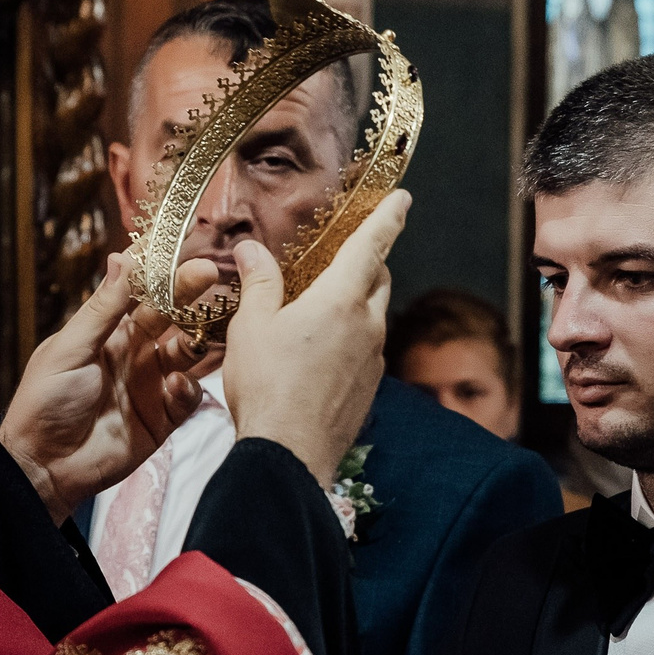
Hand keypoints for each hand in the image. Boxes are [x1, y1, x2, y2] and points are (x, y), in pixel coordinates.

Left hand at [0, 251, 210, 523]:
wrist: (44, 467)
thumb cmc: (44, 402)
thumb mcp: (70, 349)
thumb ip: (102, 308)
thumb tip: (121, 256)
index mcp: (108, 331)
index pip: (141, 292)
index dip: (162, 270)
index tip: (182, 244)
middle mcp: (135, 352)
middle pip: (171, 316)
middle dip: (189, 294)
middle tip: (208, 275)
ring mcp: (151, 384)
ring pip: (187, 353)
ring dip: (195, 341)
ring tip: (195, 337)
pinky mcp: (163, 418)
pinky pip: (188, 397)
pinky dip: (187, 390)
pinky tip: (174, 389)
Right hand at [220, 189, 407, 487]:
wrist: (290, 455)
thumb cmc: (267, 386)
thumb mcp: (251, 328)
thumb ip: (259, 284)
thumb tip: (251, 251)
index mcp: (340, 300)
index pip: (371, 246)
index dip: (387, 218)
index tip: (403, 198)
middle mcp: (367, 325)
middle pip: (378, 279)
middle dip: (368, 262)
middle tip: (342, 256)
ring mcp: (373, 359)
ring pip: (373, 316)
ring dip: (356, 303)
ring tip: (320, 307)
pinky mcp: (369, 388)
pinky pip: (367, 349)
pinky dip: (352, 338)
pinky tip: (321, 352)